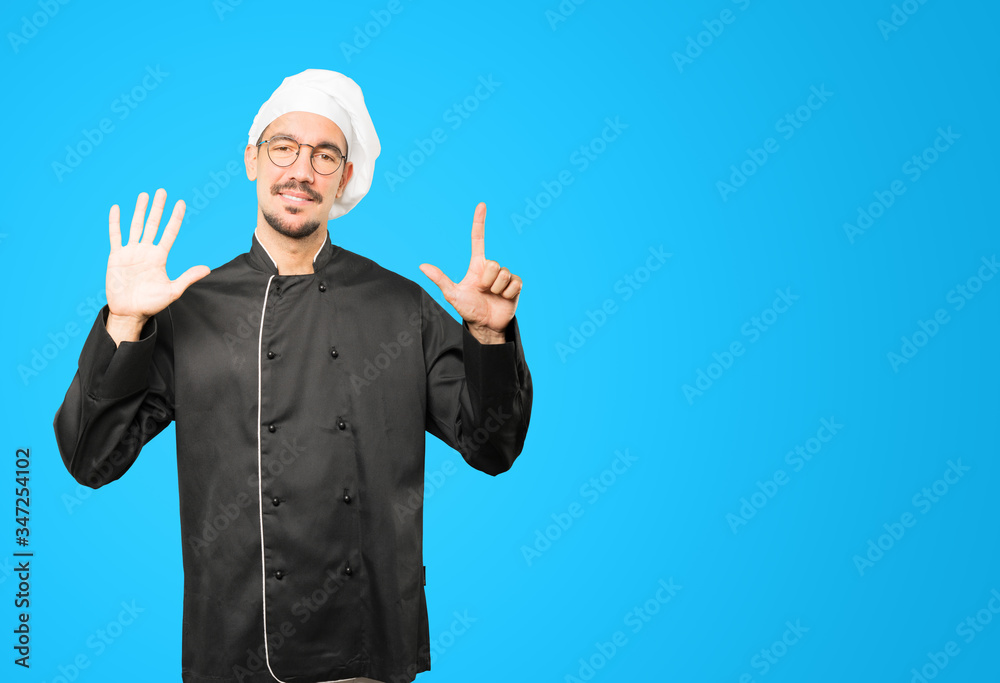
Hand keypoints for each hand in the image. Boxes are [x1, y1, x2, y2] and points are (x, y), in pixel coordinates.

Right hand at [106, 189, 209, 338]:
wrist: (129, 312)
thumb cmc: (151, 304)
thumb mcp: (173, 290)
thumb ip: (188, 277)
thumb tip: (207, 269)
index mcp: (160, 257)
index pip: (169, 232)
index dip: (175, 218)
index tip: (181, 203)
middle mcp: (146, 251)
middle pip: (153, 224)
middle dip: (158, 208)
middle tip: (162, 191)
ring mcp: (131, 252)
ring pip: (136, 226)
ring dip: (140, 210)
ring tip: (144, 195)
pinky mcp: (116, 256)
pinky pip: (115, 236)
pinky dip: (115, 222)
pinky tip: (117, 208)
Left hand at [419, 202, 521, 342]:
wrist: (485, 325)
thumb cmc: (468, 309)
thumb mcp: (452, 294)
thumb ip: (440, 279)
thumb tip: (421, 266)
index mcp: (477, 265)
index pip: (478, 239)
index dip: (479, 222)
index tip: (481, 205)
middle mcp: (491, 268)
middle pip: (494, 263)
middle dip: (487, 280)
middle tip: (483, 291)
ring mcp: (504, 277)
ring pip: (503, 274)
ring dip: (496, 288)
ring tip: (493, 296)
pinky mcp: (515, 286)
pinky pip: (514, 282)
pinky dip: (507, 293)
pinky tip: (503, 299)